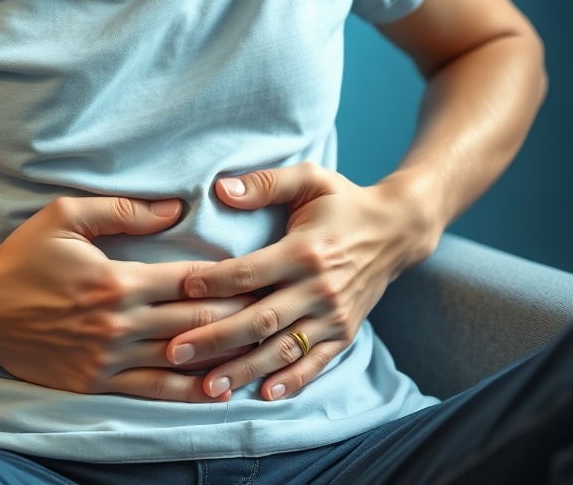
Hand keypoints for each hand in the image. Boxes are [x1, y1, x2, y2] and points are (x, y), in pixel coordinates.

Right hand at [0, 196, 252, 401]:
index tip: (260, 276)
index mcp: (118, 280)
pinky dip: (187, 390)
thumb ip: (124, 211)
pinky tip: (216, 390)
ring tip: (260, 351)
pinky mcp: (94, 382)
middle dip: (239, 316)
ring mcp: (108, 358)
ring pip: (180, 359)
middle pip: (195, 321)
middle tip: (274, 311)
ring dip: (223, 356)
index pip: (190, 281)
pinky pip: (152, 389)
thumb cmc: (22, 256)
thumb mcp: (66, 215)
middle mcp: (119, 323)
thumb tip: (176, 209)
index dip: (230, 280)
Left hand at [166, 163, 440, 400]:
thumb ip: (266, 182)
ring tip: (207, 387)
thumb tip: (221, 188)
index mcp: (305, 251)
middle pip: (260, 319)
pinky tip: (264, 395)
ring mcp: (334, 315)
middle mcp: (320, 287)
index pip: (249, 273)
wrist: (398, 230)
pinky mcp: (345, 332)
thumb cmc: (344, 202)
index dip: (212, 283)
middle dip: (215, 338)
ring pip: (283, 348)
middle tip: (174, 352)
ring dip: (245, 369)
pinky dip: (292, 381)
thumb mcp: (311, 178)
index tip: (179, 291)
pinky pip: (316, 362)